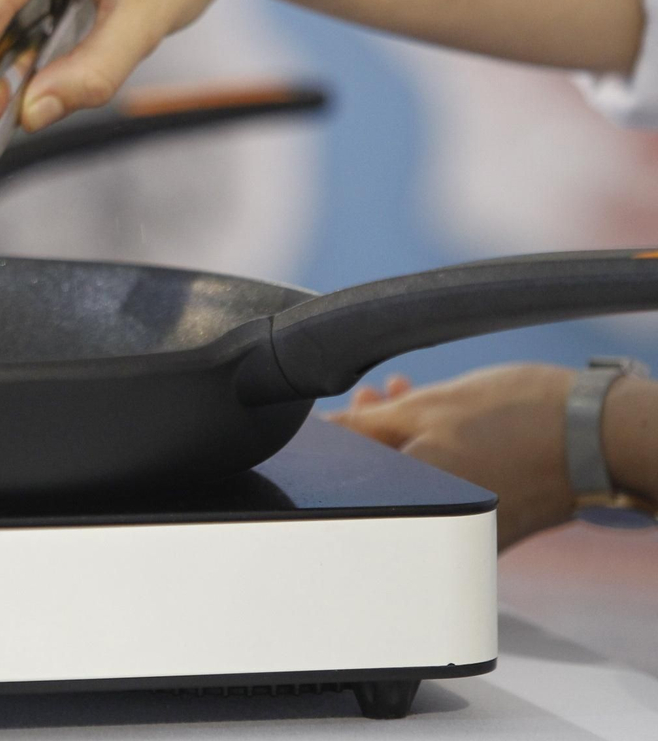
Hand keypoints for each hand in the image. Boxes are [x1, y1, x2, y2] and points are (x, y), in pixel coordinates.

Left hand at [327, 364, 576, 550]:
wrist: (602, 434)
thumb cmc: (522, 416)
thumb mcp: (431, 407)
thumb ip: (369, 424)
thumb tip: (324, 432)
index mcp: (413, 500)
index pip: (350, 475)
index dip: (340, 435)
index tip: (348, 406)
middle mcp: (436, 528)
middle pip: (382, 482)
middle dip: (371, 434)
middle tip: (380, 395)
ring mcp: (466, 532)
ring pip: (415, 484)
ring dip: (403, 442)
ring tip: (409, 397)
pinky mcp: (491, 529)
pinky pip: (448, 495)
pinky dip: (437, 462)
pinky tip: (443, 426)